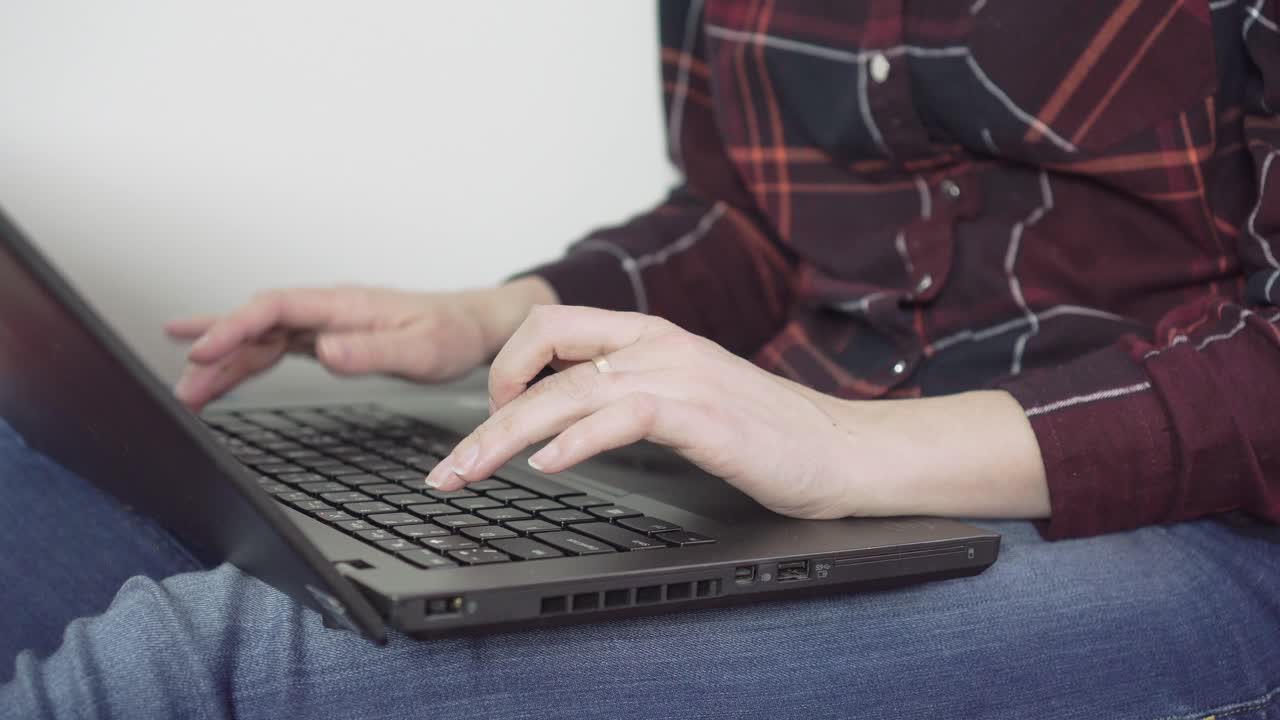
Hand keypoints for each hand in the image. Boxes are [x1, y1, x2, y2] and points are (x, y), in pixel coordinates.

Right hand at [166, 277, 555, 410]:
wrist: (474, 325)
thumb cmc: (451, 334)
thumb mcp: (418, 350)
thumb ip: (370, 352)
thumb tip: (324, 352)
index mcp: (344, 305)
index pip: (275, 308)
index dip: (234, 326)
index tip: (202, 349)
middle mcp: (328, 309)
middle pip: (258, 324)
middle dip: (217, 352)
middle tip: (184, 388)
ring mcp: (325, 322)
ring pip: (262, 337)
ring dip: (225, 361)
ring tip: (189, 391)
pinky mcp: (328, 337)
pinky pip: (276, 345)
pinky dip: (246, 358)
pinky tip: (222, 369)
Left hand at [424, 305, 859, 518]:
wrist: (843, 451)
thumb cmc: (766, 433)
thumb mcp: (685, 401)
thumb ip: (629, 397)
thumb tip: (567, 422)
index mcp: (651, 337)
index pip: (552, 325)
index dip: (507, 366)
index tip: (490, 418)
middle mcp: (657, 346)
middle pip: (543, 359)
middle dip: (483, 415)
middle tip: (448, 469)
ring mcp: (679, 375)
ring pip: (567, 391)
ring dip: (504, 436)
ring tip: (469, 474)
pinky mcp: (700, 414)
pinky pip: (620, 416)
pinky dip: (575, 441)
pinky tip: (548, 468)